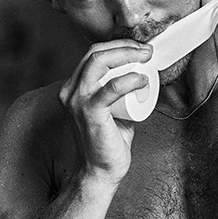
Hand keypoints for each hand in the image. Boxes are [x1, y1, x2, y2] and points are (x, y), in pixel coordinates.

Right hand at [58, 40, 152, 185]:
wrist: (100, 172)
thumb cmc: (108, 144)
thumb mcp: (112, 111)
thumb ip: (118, 96)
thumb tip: (139, 77)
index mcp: (73, 89)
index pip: (93, 55)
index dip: (118, 45)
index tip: (140, 48)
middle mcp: (70, 91)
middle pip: (95, 53)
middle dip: (124, 46)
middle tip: (147, 50)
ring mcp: (77, 101)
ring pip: (99, 62)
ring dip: (126, 54)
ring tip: (146, 58)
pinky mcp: (90, 113)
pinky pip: (111, 88)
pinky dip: (129, 79)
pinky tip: (142, 79)